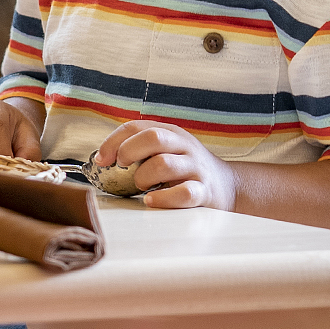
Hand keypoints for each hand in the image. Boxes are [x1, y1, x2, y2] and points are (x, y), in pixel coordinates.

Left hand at [98, 120, 236, 209]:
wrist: (228, 186)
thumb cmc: (185, 169)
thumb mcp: (166, 150)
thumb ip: (139, 149)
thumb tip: (102, 159)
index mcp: (171, 133)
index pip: (136, 127)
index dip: (113, 142)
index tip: (101, 159)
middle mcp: (184, 146)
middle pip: (153, 138)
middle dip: (129, 152)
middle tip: (122, 167)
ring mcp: (196, 168)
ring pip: (164, 164)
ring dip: (144, 176)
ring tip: (142, 186)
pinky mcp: (204, 191)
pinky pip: (183, 193)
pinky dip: (163, 198)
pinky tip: (151, 200)